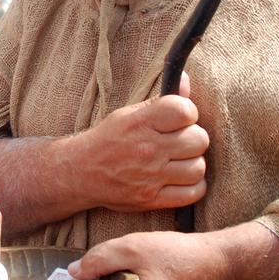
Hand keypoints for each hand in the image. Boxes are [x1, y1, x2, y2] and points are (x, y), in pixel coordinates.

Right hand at [69, 72, 208, 212]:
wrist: (80, 172)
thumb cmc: (108, 139)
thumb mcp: (129, 114)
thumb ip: (160, 100)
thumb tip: (186, 80)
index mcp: (140, 123)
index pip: (184, 111)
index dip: (189, 113)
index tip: (180, 119)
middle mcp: (146, 149)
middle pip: (198, 140)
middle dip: (194, 139)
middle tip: (181, 142)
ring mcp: (150, 177)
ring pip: (198, 168)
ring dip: (193, 164)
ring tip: (180, 161)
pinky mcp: (151, 199)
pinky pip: (193, 193)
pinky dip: (194, 187)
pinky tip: (182, 179)